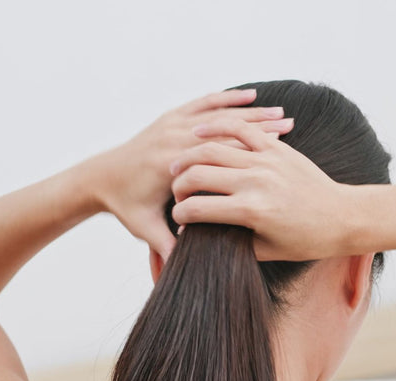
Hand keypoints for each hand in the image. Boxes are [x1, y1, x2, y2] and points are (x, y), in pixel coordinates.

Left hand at [83, 89, 293, 262]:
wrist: (102, 177)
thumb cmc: (126, 205)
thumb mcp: (146, 228)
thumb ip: (164, 246)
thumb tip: (179, 269)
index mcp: (170, 164)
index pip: (218, 154)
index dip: (250, 151)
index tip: (279, 152)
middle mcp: (172, 137)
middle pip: (226, 128)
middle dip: (261, 125)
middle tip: (293, 127)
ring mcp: (171, 124)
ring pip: (220, 112)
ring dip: (252, 111)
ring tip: (283, 113)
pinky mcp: (171, 118)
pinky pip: (206, 103)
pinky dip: (229, 99)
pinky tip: (253, 97)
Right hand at [168, 117, 354, 261]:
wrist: (343, 217)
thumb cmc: (307, 240)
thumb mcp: (266, 250)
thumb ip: (230, 241)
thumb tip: (199, 235)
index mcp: (251, 211)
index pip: (197, 209)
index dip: (180, 214)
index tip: (178, 218)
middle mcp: (256, 182)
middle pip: (198, 174)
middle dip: (179, 184)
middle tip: (177, 192)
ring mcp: (266, 161)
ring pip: (213, 148)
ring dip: (189, 156)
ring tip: (179, 165)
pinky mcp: (276, 148)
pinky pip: (241, 129)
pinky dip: (217, 127)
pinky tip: (199, 133)